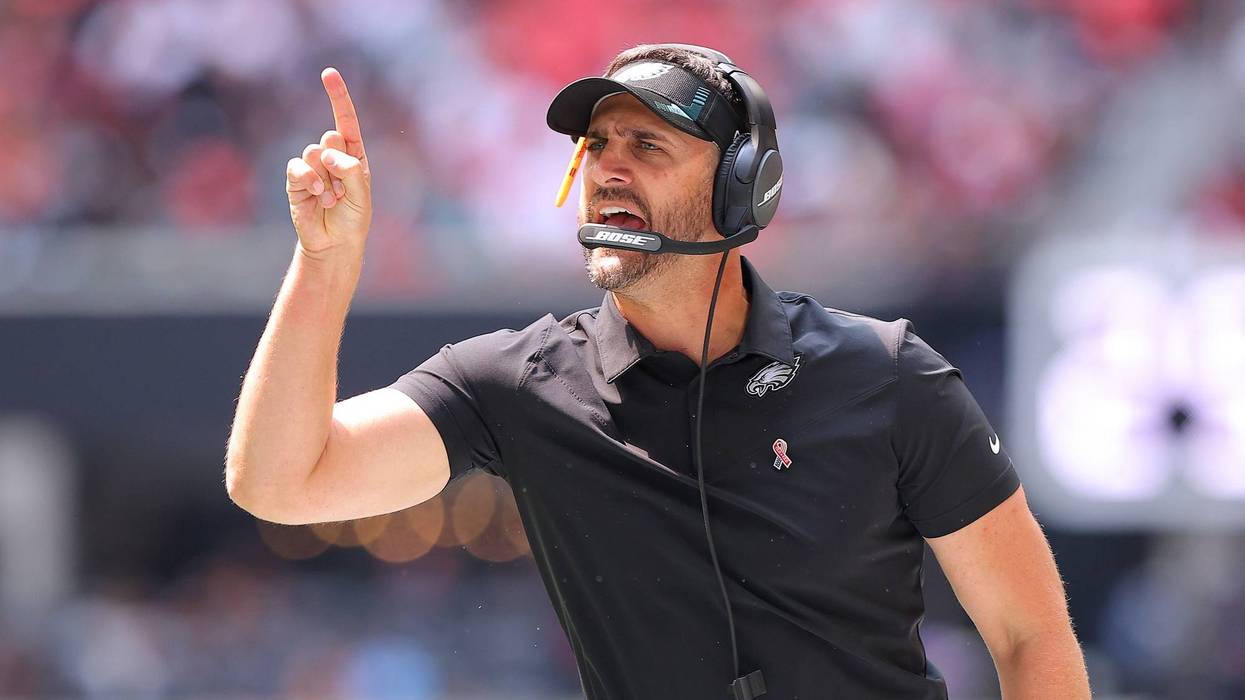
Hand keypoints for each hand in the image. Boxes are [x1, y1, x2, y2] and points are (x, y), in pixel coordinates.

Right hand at [286, 67, 372, 256]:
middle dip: (338, 165)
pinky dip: (309, 180)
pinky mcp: (295, 180)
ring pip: (313, 152)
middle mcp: (332, 157)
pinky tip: (318, 196)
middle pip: (330, 138)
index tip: (328, 73)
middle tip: (343, 190)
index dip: (337, 97)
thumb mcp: (361, 193)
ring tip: (332, 199)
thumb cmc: (353, 219)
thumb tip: (327, 150)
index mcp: (353, 155)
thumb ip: (349, 169)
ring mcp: (313, 167)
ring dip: (325, 178)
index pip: (345, 120)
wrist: (334, 243)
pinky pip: (298, 166)